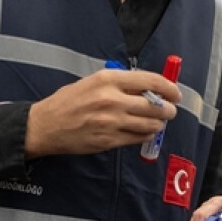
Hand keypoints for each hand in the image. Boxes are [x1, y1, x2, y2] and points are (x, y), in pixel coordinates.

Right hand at [25, 67, 180, 157]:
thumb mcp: (93, 82)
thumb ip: (121, 84)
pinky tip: (144, 131)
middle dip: (168, 109)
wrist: (46, 125)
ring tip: (157, 121)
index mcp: (108, 80)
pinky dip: (147, 135)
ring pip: (150, 124)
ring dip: (159, 124)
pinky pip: (138, 138)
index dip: (169, 87)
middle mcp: (111, 100)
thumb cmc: (70, 101)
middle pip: (155, 105)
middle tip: (169, 110)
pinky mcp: (108, 140)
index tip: (176, 93)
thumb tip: (151, 88)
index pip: (150, 81)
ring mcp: (110, 122)